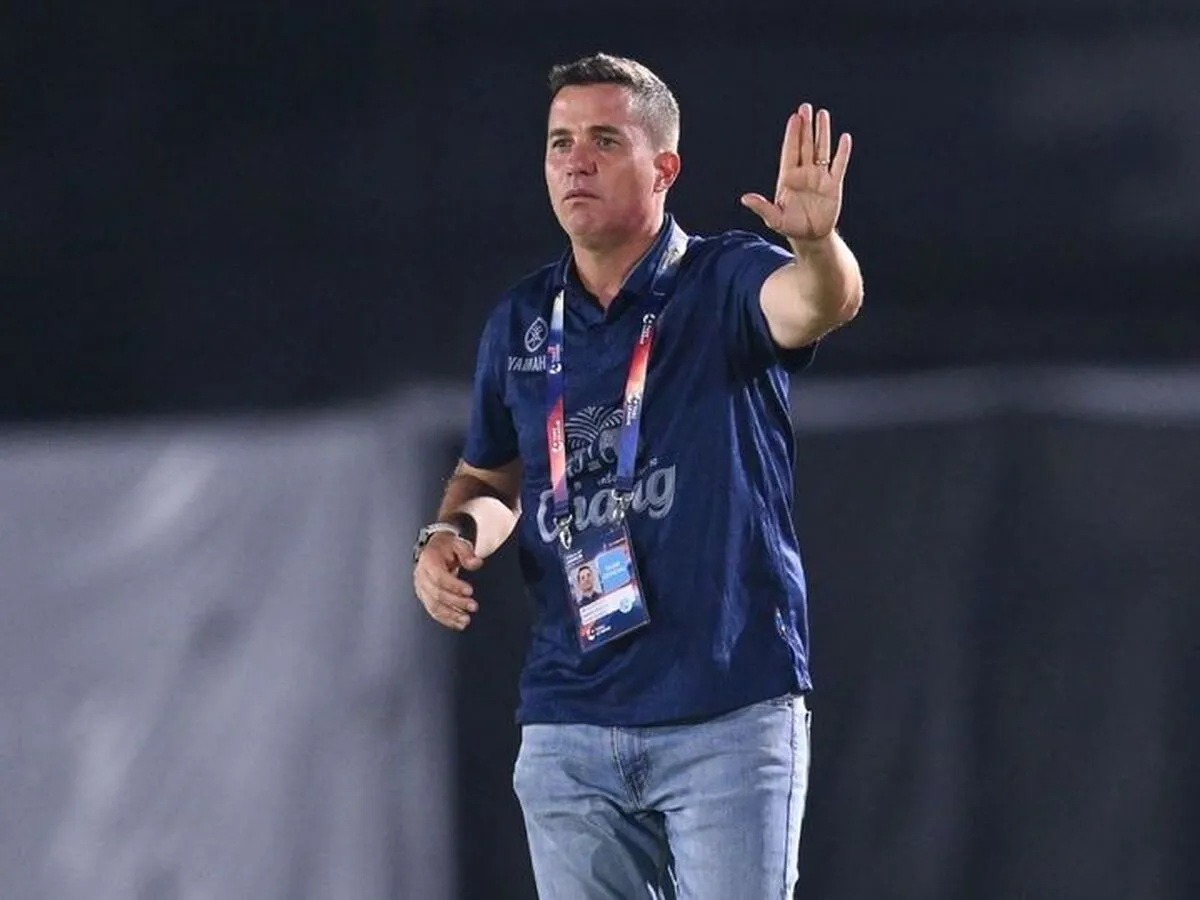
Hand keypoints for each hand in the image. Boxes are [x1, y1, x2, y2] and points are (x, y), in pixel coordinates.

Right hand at [413, 532, 482, 630]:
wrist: (433, 549)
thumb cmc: (447, 547)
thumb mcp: (458, 543)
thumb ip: (467, 553)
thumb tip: (476, 563)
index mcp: (429, 561)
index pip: (439, 576)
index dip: (454, 585)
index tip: (470, 591)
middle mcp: (421, 576)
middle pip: (437, 593)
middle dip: (456, 602)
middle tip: (473, 606)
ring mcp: (421, 588)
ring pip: (433, 606)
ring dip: (450, 615)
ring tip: (466, 620)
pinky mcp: (425, 597)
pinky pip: (433, 611)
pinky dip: (446, 619)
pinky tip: (459, 624)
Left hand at [740, 103, 851, 243]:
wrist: (810, 236)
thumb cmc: (790, 226)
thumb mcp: (774, 219)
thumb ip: (762, 207)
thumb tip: (744, 198)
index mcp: (788, 178)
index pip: (790, 151)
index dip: (793, 135)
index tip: (794, 118)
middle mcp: (804, 173)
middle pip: (805, 145)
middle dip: (806, 126)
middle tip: (805, 107)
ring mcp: (819, 177)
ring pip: (822, 150)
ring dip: (822, 132)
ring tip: (822, 114)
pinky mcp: (834, 185)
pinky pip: (839, 165)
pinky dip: (842, 152)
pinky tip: (844, 138)